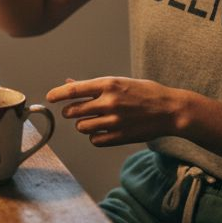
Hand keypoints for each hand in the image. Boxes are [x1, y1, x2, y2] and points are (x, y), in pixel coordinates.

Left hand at [46, 77, 185, 146]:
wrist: (171, 110)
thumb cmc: (145, 93)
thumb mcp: (120, 82)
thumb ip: (93, 86)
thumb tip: (69, 84)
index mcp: (109, 84)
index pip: (74, 90)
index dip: (58, 94)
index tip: (50, 98)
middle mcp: (110, 102)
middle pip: (73, 111)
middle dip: (70, 111)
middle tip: (75, 111)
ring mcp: (115, 120)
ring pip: (82, 127)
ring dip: (83, 124)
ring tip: (93, 120)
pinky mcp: (120, 136)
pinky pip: (94, 140)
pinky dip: (95, 136)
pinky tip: (103, 130)